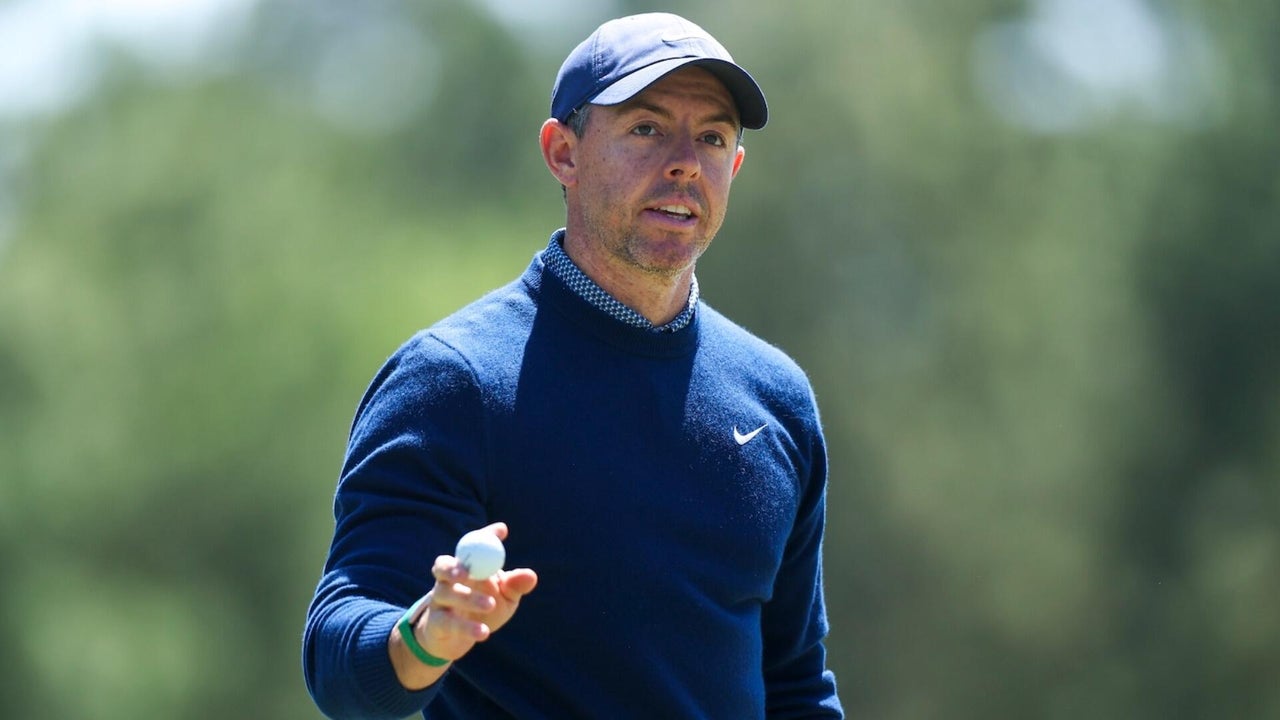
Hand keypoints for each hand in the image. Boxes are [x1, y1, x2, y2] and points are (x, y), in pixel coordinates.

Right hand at [391, 522, 537, 688]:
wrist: (459, 640)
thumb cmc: (485, 610)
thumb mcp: (505, 597)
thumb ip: (515, 585)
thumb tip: (531, 575)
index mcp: (464, 567)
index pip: (469, 547)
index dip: (483, 536)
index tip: (501, 531)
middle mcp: (447, 580)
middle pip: (443, 565)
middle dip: (454, 565)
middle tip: (470, 571)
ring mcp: (439, 600)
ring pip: (445, 593)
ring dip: (468, 598)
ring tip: (490, 605)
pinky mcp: (436, 623)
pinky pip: (448, 622)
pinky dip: (468, 627)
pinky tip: (484, 632)